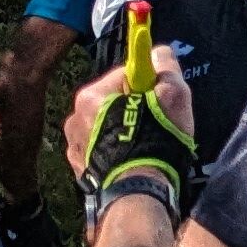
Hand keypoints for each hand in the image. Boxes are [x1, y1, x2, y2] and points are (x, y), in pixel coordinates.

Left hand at [61, 46, 200, 227]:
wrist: (137, 194)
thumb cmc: (155, 140)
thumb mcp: (173, 95)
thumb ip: (166, 67)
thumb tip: (158, 52)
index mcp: (91, 95)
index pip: (125, 74)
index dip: (149, 84)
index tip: (163, 99)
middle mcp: (74, 117)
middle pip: (114, 101)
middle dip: (135, 109)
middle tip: (158, 125)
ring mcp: (73, 146)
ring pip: (106, 127)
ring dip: (124, 131)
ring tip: (146, 147)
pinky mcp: (79, 169)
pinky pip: (100, 150)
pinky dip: (114, 152)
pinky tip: (132, 161)